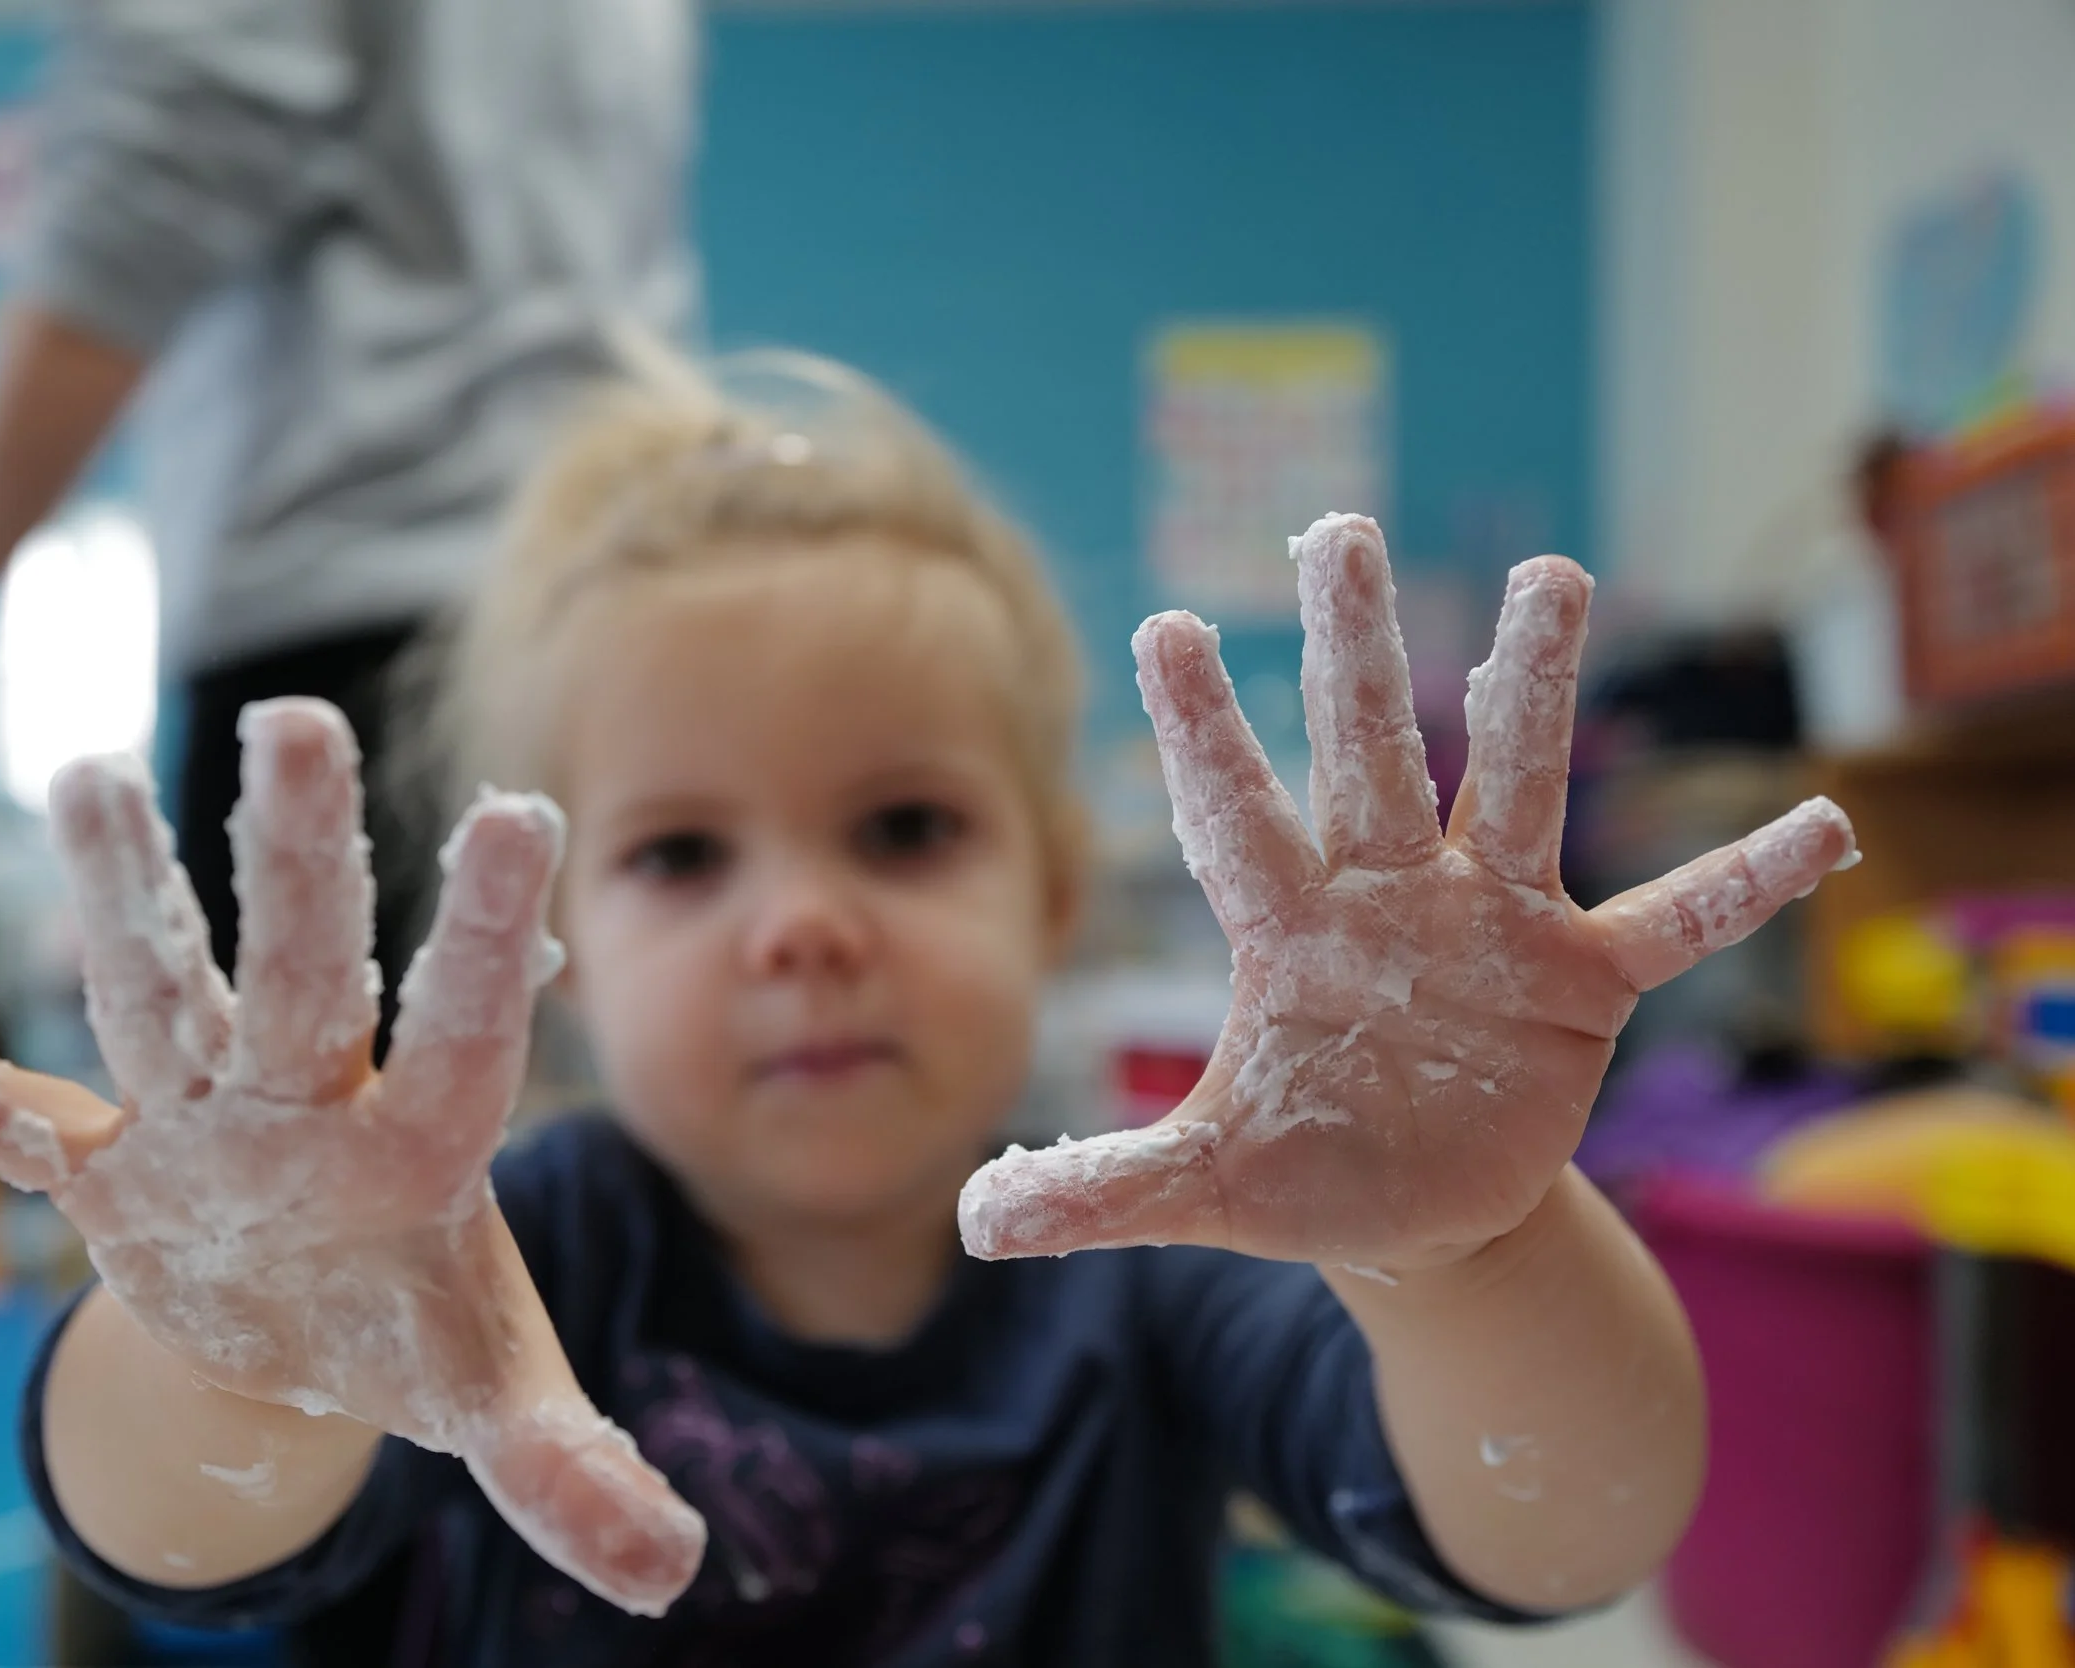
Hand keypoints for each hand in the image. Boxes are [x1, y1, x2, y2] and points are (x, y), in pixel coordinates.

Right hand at [0, 699, 705, 1614]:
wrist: (311, 1328)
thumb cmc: (420, 1330)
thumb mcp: (497, 1406)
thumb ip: (574, 1472)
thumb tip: (670, 1570)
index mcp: (419, 1146)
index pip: (465, 1028)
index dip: (489, 933)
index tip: (518, 810)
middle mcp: (309, 1105)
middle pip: (304, 975)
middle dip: (297, 862)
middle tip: (295, 719)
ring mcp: (202, 1126)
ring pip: (161, 1000)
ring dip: (123, 901)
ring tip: (88, 774)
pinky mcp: (112, 1167)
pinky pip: (10, 1122)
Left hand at [960, 514, 1856, 1270]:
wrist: (1414, 1206)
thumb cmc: (1300, 1168)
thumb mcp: (1202, 1185)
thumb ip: (1100, 1188)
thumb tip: (971, 1222)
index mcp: (1289, 930)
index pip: (1233, 813)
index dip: (1202, 728)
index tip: (1165, 623)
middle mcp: (1387, 897)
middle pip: (1367, 753)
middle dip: (1353, 648)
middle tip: (1336, 525)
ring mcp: (1489, 925)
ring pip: (1511, 786)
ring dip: (1531, 691)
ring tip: (1552, 576)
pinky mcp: (1578, 980)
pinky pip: (1672, 921)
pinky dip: (1738, 882)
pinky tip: (1818, 826)